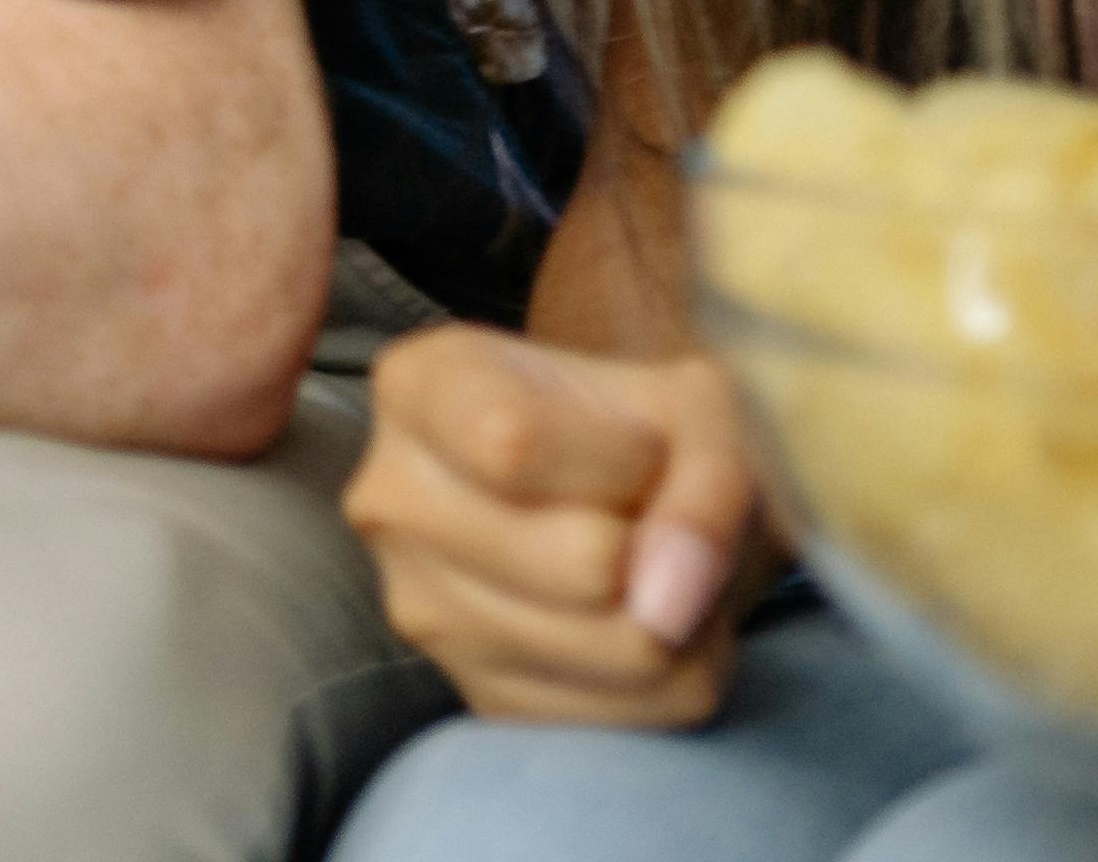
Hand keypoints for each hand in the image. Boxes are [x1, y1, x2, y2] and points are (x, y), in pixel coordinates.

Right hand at [344, 324, 772, 727]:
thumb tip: (665, 610)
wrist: (612, 486)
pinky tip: (640, 614)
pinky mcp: (482, 695)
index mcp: (419, 388)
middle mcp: (392, 501)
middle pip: (582, 563)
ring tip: (656, 563)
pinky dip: (680, 666)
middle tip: (652, 510)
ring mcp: (424, 611)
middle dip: (665, 541)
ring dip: (689, 610)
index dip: (620, 458)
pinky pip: (639, 709)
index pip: (513, 443)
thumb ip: (704, 482)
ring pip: (626, 647)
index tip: (642, 446)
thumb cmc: (636, 426)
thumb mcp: (693, 403)